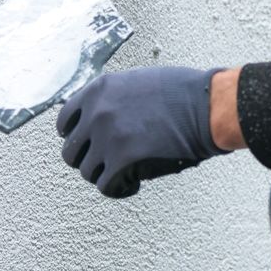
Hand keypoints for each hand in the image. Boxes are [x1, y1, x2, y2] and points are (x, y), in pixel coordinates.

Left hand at [57, 65, 223, 198]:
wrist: (205, 106)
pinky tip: (134, 184)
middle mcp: (95, 114)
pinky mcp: (122, 162)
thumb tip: (98, 117)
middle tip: (107, 163)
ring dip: (105, 175)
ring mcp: (106, 138)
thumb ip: (113, 98)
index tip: (88, 145)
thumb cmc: (182, 92)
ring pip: (87, 172)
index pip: (65, 121)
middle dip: (88, 160)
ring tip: (125, 173)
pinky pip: (106, 187)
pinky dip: (119, 189)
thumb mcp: (136, 81)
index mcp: (97, 90)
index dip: (76, 137)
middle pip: (71, 151)